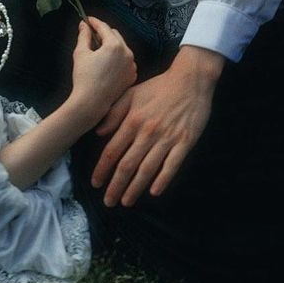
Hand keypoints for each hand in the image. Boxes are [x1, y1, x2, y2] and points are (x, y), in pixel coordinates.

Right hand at [70, 18, 136, 121]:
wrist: (92, 103)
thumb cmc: (84, 77)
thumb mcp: (80, 53)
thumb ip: (83, 35)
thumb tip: (84, 25)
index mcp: (115, 45)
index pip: (104, 27)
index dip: (94, 22)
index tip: (87, 20)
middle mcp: (127, 53)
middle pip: (115, 35)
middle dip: (103, 33)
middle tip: (91, 35)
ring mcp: (132, 65)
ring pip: (121, 48)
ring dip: (111, 45)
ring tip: (98, 50)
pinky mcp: (132, 76)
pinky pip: (125, 61)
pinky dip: (117, 58)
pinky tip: (106, 63)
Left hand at [91, 46, 224, 206]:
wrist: (189, 80)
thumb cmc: (158, 87)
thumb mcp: (131, 94)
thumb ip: (113, 113)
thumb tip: (98, 133)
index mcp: (132, 120)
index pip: (112, 150)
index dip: (102, 169)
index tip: (95, 183)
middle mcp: (147, 132)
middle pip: (127, 165)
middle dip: (115, 186)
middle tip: (108, 202)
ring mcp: (166, 138)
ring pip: (147, 169)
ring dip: (135, 188)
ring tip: (126, 202)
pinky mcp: (185, 142)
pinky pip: (172, 166)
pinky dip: (162, 180)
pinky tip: (154, 192)